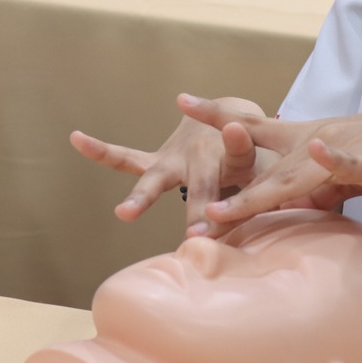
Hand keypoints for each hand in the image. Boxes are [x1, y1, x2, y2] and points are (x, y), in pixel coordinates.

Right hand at [70, 93, 269, 230]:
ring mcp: (177, 159)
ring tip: (124, 214)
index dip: (238, 198)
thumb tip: (284, 244)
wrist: (232, 118)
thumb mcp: (269, 173)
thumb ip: (268, 199)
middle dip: (199, 210)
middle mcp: (205, 157)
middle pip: (201, 186)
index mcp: (239, 159)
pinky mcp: (157, 161)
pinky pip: (126, 158)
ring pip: (158, 179)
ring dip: (143, 196)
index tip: (234, 219)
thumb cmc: (256, 158)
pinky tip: (77, 139)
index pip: (242, 175)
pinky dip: (101, 151)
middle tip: (194, 238)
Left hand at [188, 95, 361, 236]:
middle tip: (183, 190)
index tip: (181, 101)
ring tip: (220, 211)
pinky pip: (348, 164)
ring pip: (291, 176)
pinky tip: (315, 153)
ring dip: (256, 194)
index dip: (217, 118)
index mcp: (310, 138)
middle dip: (221, 180)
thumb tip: (300, 202)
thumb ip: (321, 183)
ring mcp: (342, 150)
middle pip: (261, 165)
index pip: (255, 129)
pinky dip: (331, 160)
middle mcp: (317, 140)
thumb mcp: (349, 170)